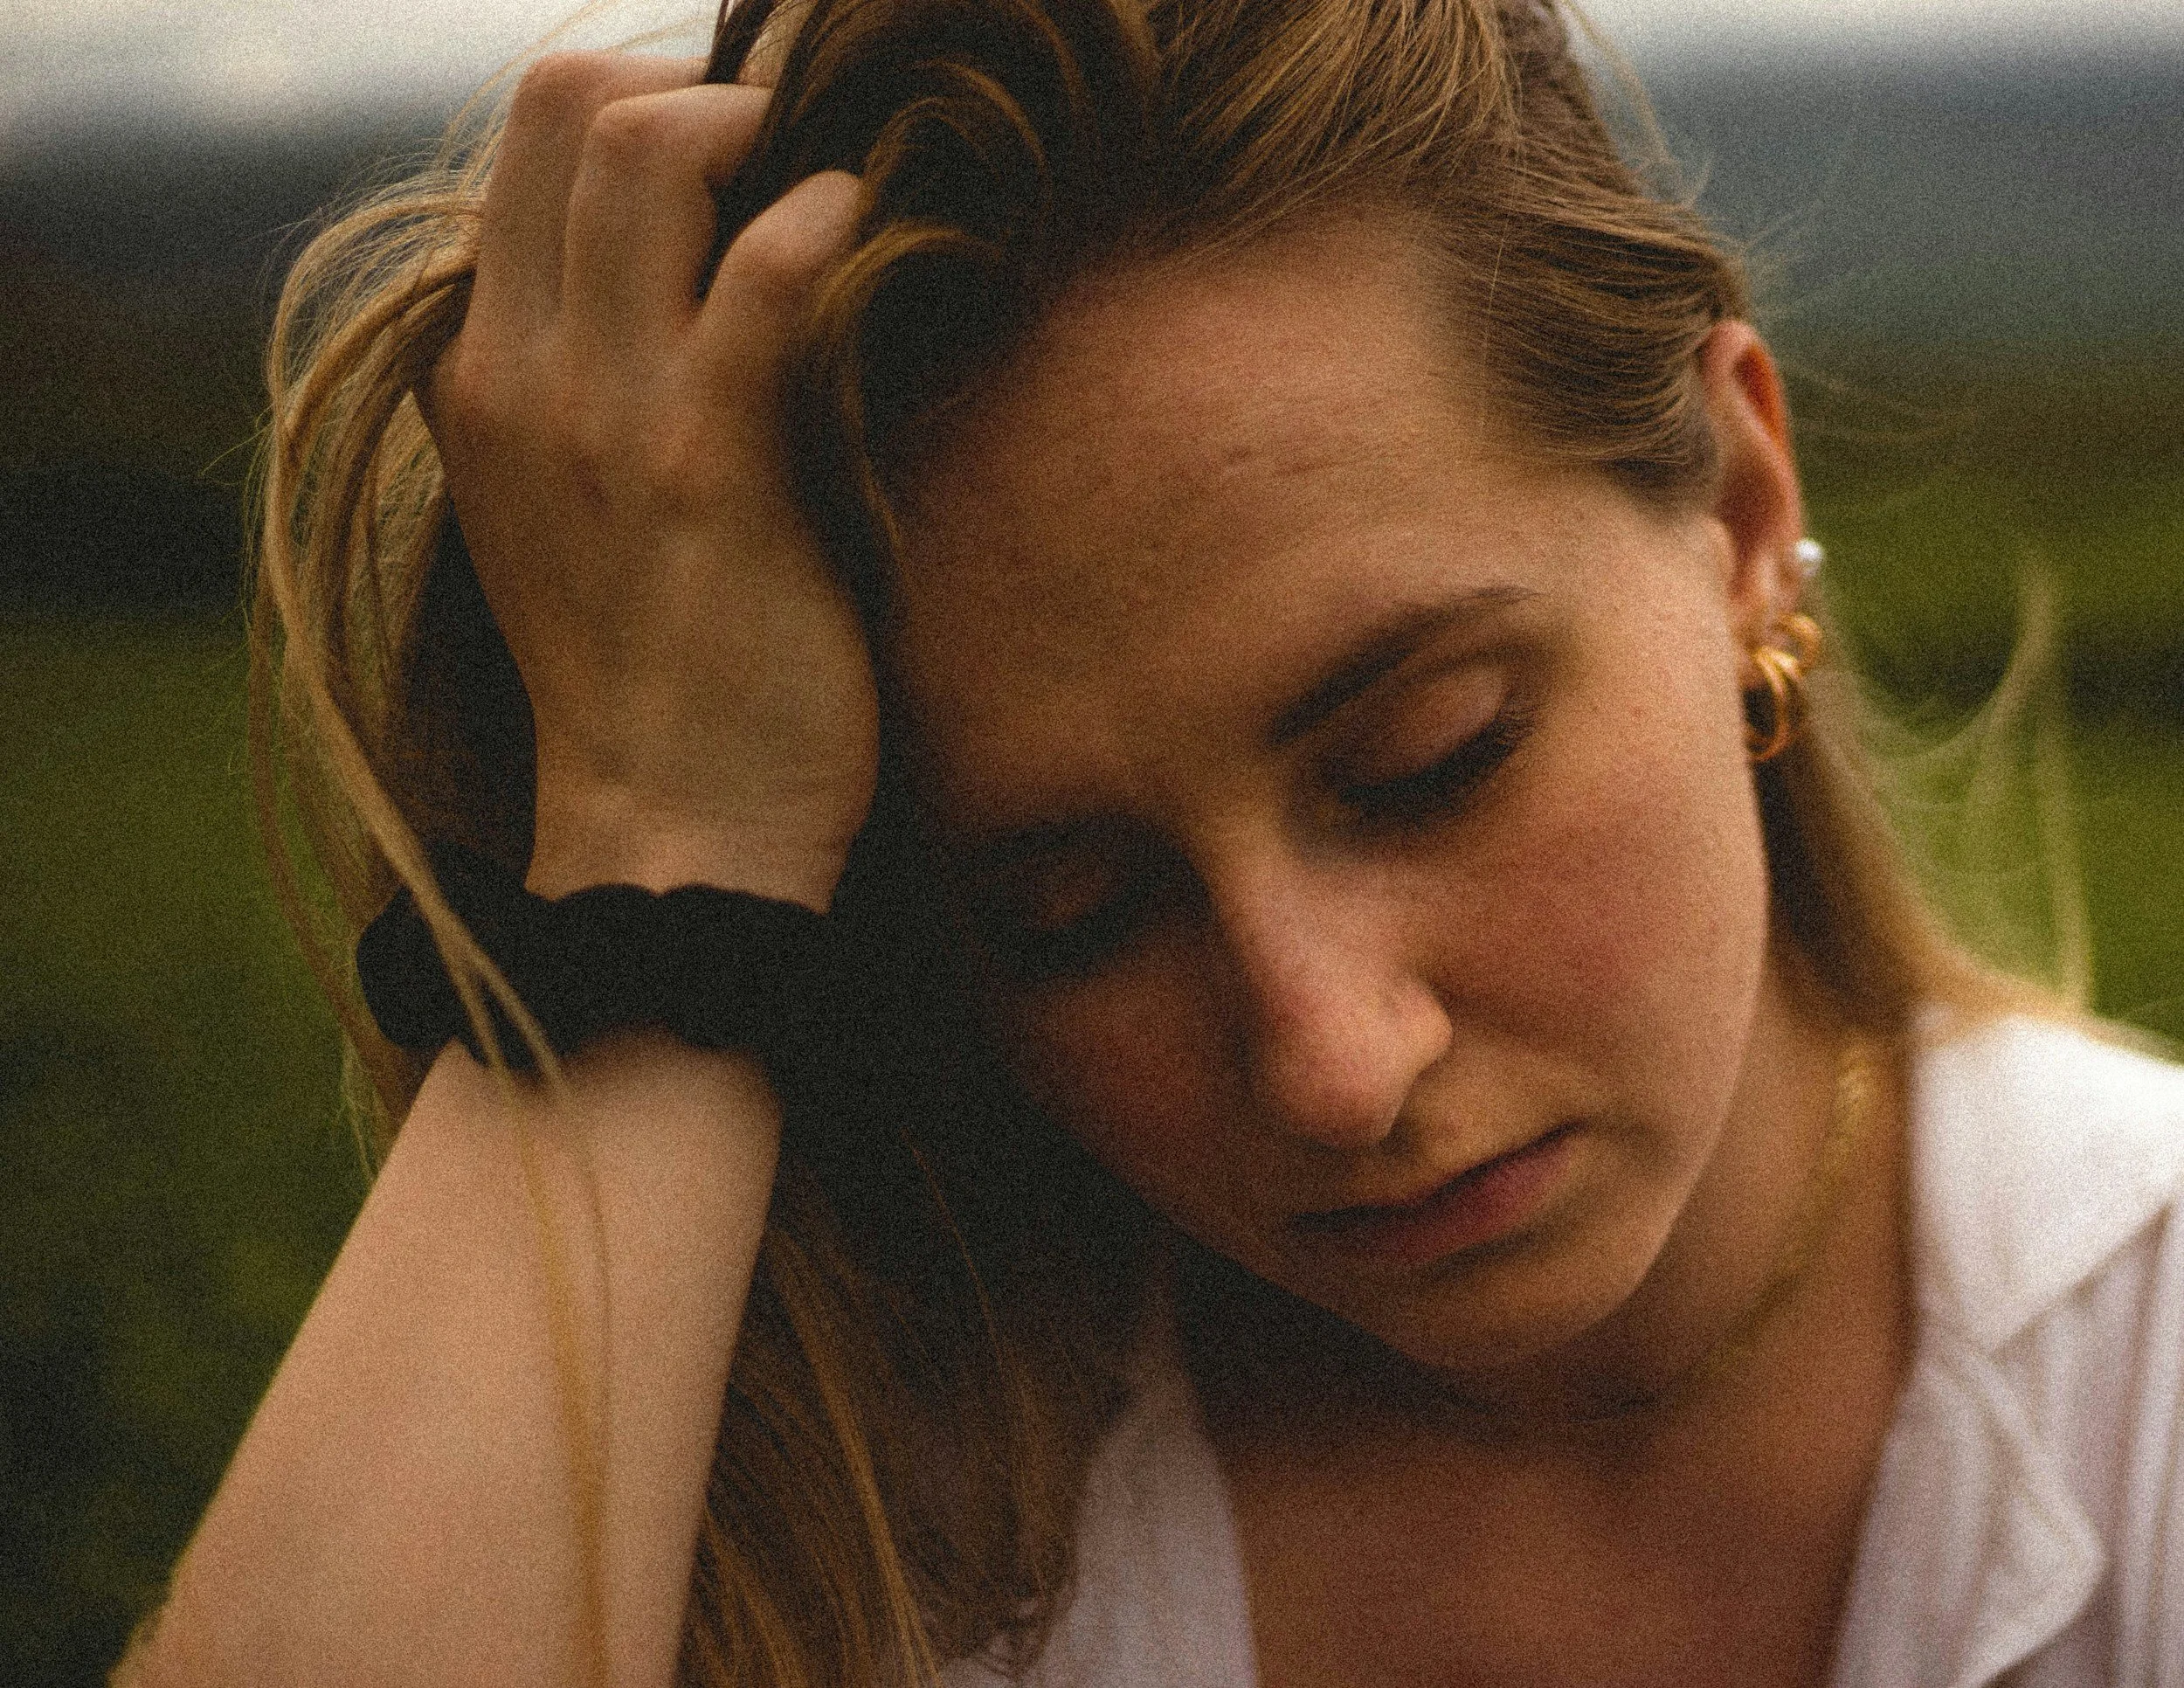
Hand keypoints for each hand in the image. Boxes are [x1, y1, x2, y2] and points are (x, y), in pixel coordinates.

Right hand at [425, 52, 875, 909]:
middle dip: (694, 84)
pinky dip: (823, 220)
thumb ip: (583, 383)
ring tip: (824, 175)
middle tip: (784, 138)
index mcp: (478, 371)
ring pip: (644, 156)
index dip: (637, 94)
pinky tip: (863, 229)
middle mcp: (518, 371)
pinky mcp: (709, 469)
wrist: (669, 829)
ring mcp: (602, 415)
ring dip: (756, 127)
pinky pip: (762, 278)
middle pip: (569, 106)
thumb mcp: (564, 510)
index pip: (524, 135)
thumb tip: (679, 270)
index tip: (730, 138)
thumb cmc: (649, 670)